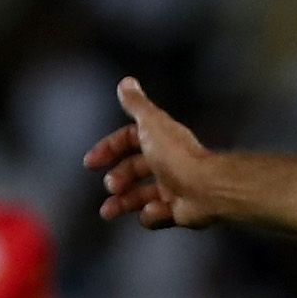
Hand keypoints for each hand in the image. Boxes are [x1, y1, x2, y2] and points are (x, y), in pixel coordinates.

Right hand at [87, 78, 223, 228]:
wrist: (206, 188)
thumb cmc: (176, 156)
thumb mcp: (150, 124)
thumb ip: (136, 105)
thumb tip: (126, 81)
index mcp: (159, 140)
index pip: (128, 141)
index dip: (108, 149)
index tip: (90, 162)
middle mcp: (167, 163)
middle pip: (134, 170)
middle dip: (117, 179)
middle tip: (111, 186)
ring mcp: (174, 188)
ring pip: (141, 196)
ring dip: (123, 203)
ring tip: (108, 211)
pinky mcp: (180, 211)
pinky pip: (157, 216)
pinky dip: (151, 216)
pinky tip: (152, 212)